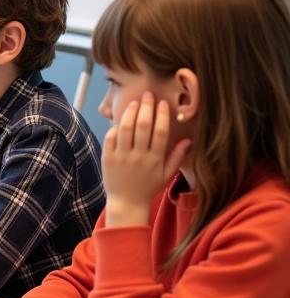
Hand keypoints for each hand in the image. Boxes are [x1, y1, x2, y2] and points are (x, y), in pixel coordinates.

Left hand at [103, 93, 190, 226]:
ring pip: (126, 129)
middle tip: (148, 95)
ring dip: (130, 113)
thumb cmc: (148, 187)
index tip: (163, 103)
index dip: (162, 115)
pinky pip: (110, 138)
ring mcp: (122, 157)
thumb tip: (189, 140)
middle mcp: (139, 156)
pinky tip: (120, 121)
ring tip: (134, 103)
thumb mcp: (167, 174)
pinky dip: (114, 128)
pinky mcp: (108, 158)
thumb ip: (177, 157)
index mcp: (156, 159)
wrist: (127, 202)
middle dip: (146, 107)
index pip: (161, 132)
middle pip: (143, 126)